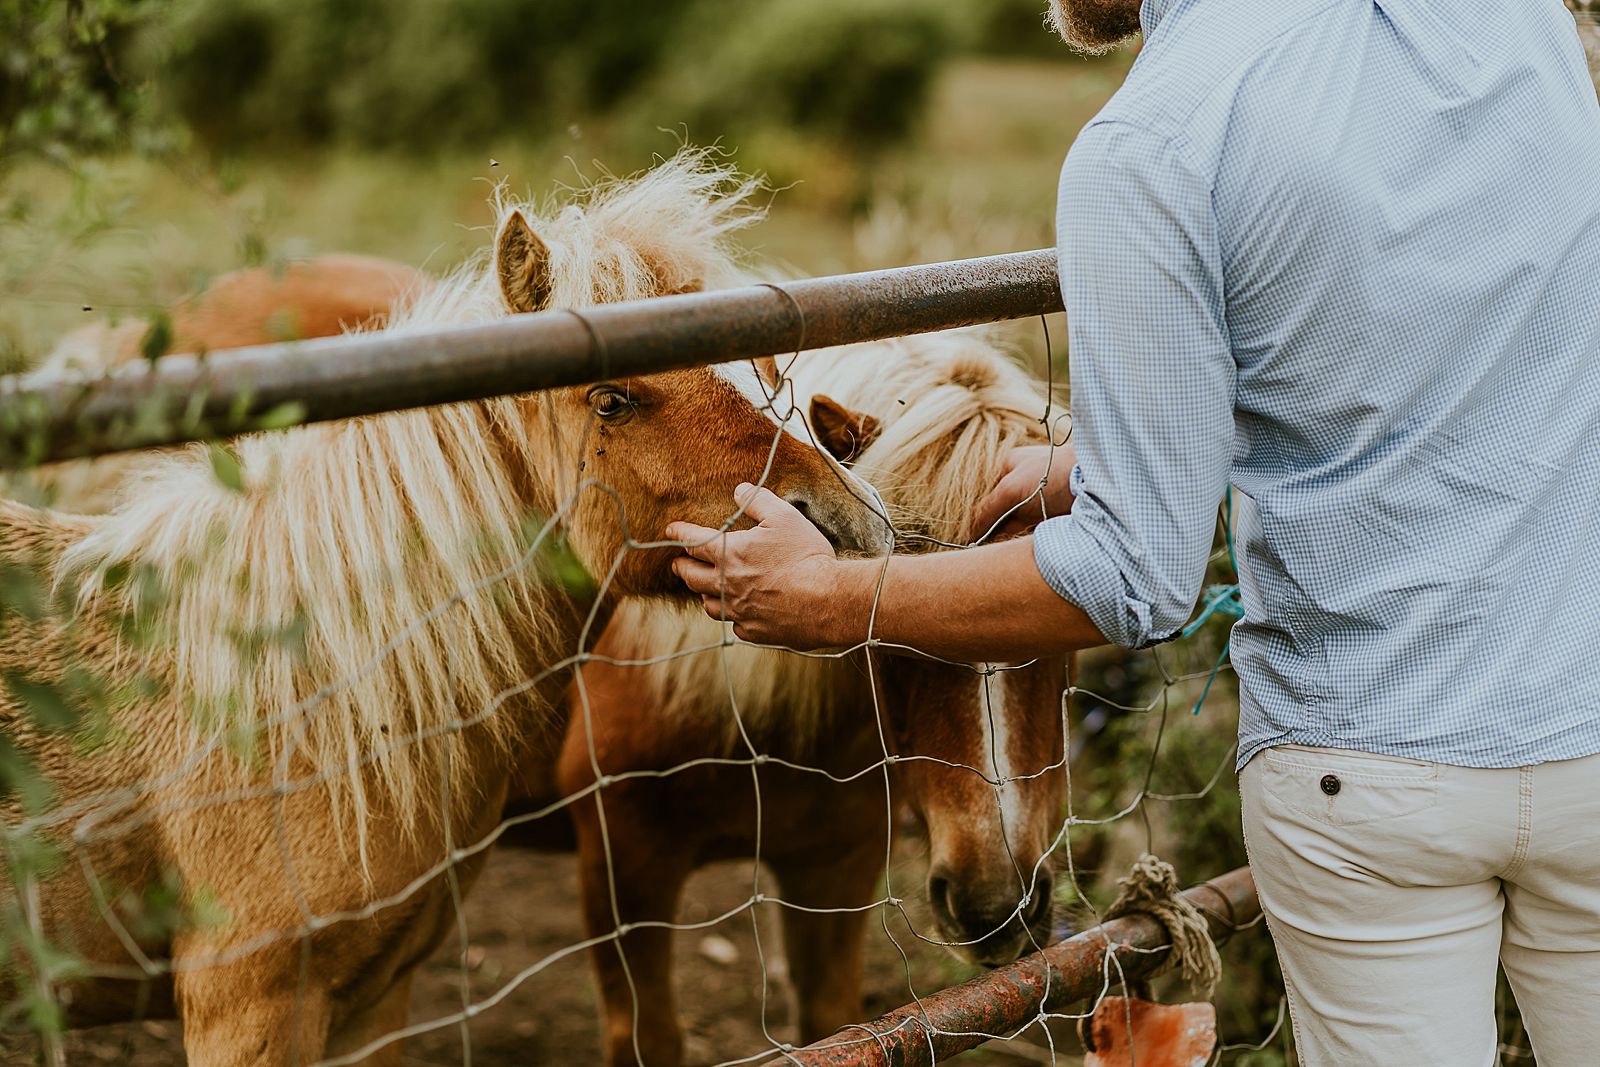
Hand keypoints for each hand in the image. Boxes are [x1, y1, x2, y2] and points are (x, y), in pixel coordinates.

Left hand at [666, 483, 860, 648]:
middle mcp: (726, 584)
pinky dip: (733, 616)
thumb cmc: (805, 555)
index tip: (669, 530)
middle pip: (690, 576)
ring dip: (703, 594)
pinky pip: (734, 624)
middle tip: (679, 563)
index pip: (692, 541)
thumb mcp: (784, 517)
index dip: (678, 533)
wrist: (827, 600)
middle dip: (681, 567)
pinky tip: (740, 612)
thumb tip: (739, 489)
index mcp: (729, 553)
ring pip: (708, 605)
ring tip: (705, 589)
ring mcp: (737, 611)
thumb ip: (758, 500)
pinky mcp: (753, 631)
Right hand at [970, 443, 1076, 541]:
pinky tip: (1024, 547)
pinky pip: (1034, 532)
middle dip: (997, 530)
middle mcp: (1024, 481)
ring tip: (1005, 551)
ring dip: (1012, 537)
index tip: (975, 540)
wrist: (1097, 480)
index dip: (980, 519)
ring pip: (1018, 524)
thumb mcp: (1011, 490)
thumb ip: (988, 510)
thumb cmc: (1051, 475)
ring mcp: (1041, 498)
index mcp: (1009, 467)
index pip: (987, 498)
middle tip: (988, 549)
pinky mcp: (1056, 514)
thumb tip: (972, 533)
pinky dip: (1029, 540)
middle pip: (1002, 512)